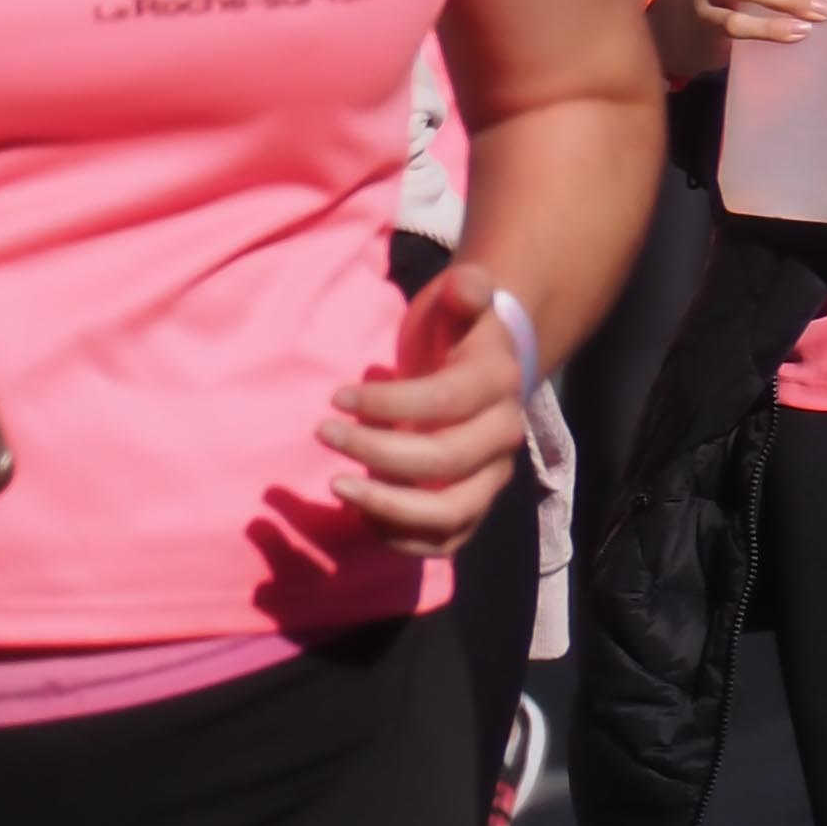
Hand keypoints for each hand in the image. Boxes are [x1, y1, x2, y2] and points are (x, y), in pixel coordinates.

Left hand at [316, 258, 531, 547]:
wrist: (485, 367)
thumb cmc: (457, 331)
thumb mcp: (459, 301)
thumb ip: (464, 292)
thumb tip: (469, 285)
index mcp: (498, 385)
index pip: (445, 403)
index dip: (388, 403)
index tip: (335, 397)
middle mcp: (503, 437)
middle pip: (446, 462)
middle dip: (378, 453)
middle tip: (323, 434)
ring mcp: (489, 478)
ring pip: (450, 513)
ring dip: (390, 507)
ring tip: (336, 487)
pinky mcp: (472, 505)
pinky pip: (445, 540)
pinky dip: (402, 538)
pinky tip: (358, 513)